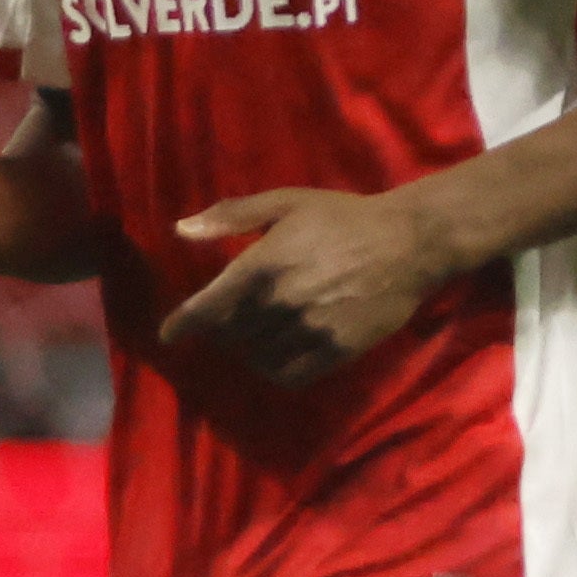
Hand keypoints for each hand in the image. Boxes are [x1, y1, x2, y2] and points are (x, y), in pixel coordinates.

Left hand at [156, 186, 449, 385]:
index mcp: (263, 265)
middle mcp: (281, 302)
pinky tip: (278, 353)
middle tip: (230, 318)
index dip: (183, 323)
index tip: (168, 334)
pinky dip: (274, 369)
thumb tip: (182, 230)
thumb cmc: (343, 216)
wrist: (408, 242)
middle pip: (231, 333)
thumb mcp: (286, 202)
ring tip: (256, 334)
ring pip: (256, 356)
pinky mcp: (335, 351)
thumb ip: (232, 216)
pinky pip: (289, 374)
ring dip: (248, 348)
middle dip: (224, 328)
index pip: (209, 306)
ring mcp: (309, 330)